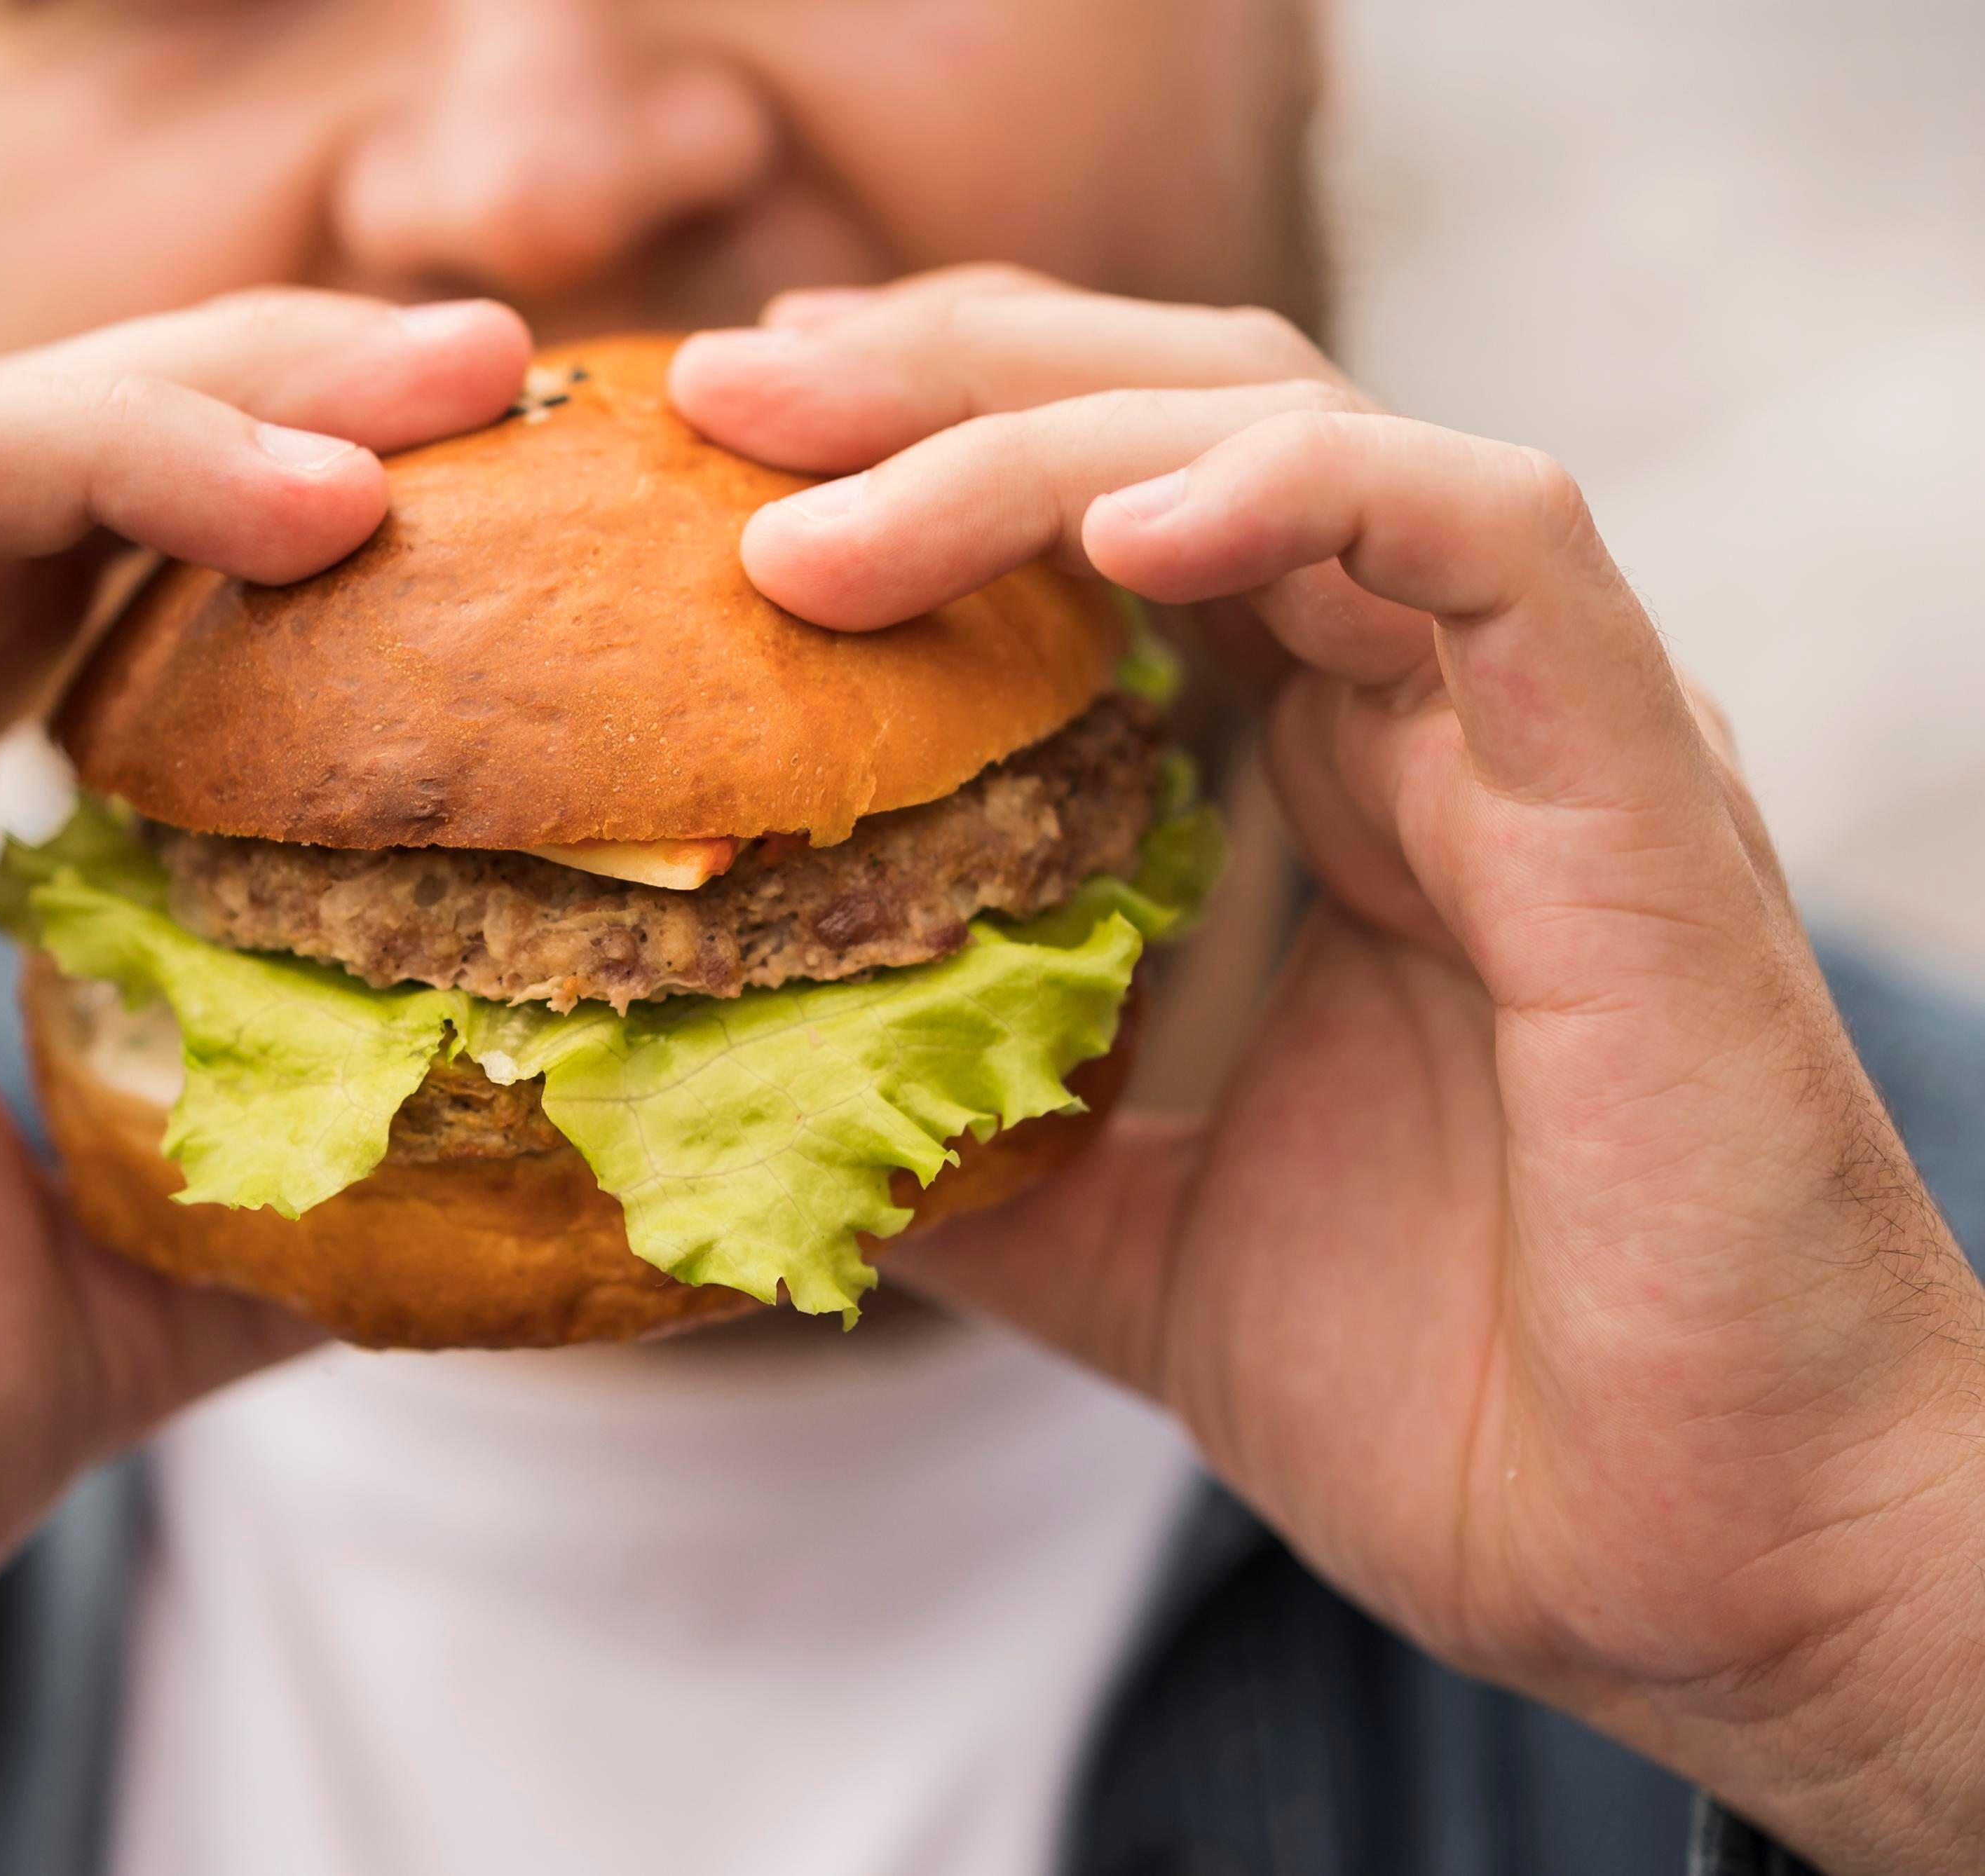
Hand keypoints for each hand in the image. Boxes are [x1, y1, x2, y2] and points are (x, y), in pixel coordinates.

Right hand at [0, 291, 530, 1872]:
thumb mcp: (92, 1319)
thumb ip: (255, 1222)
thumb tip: (482, 1197)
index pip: (90, 570)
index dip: (274, 481)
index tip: (499, 457)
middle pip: (9, 479)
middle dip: (243, 395)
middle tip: (476, 372)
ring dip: (96, 430)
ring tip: (327, 457)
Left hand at [674, 270, 1984, 1873]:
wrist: (1687, 1560)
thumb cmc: (1446, 1396)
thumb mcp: (1115, 1240)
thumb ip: (957, 1136)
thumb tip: (726, 1096)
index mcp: (1314, 783)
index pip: (1104, 517)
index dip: (914, 454)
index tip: (715, 467)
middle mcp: (1417, 717)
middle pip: (1167, 419)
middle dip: (934, 384)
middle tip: (726, 392)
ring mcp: (1527, 731)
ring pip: (1293, 436)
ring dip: (1039, 443)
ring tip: (823, 513)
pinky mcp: (1631, 781)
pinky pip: (1487, 542)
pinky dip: (1299, 496)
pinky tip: (1126, 533)